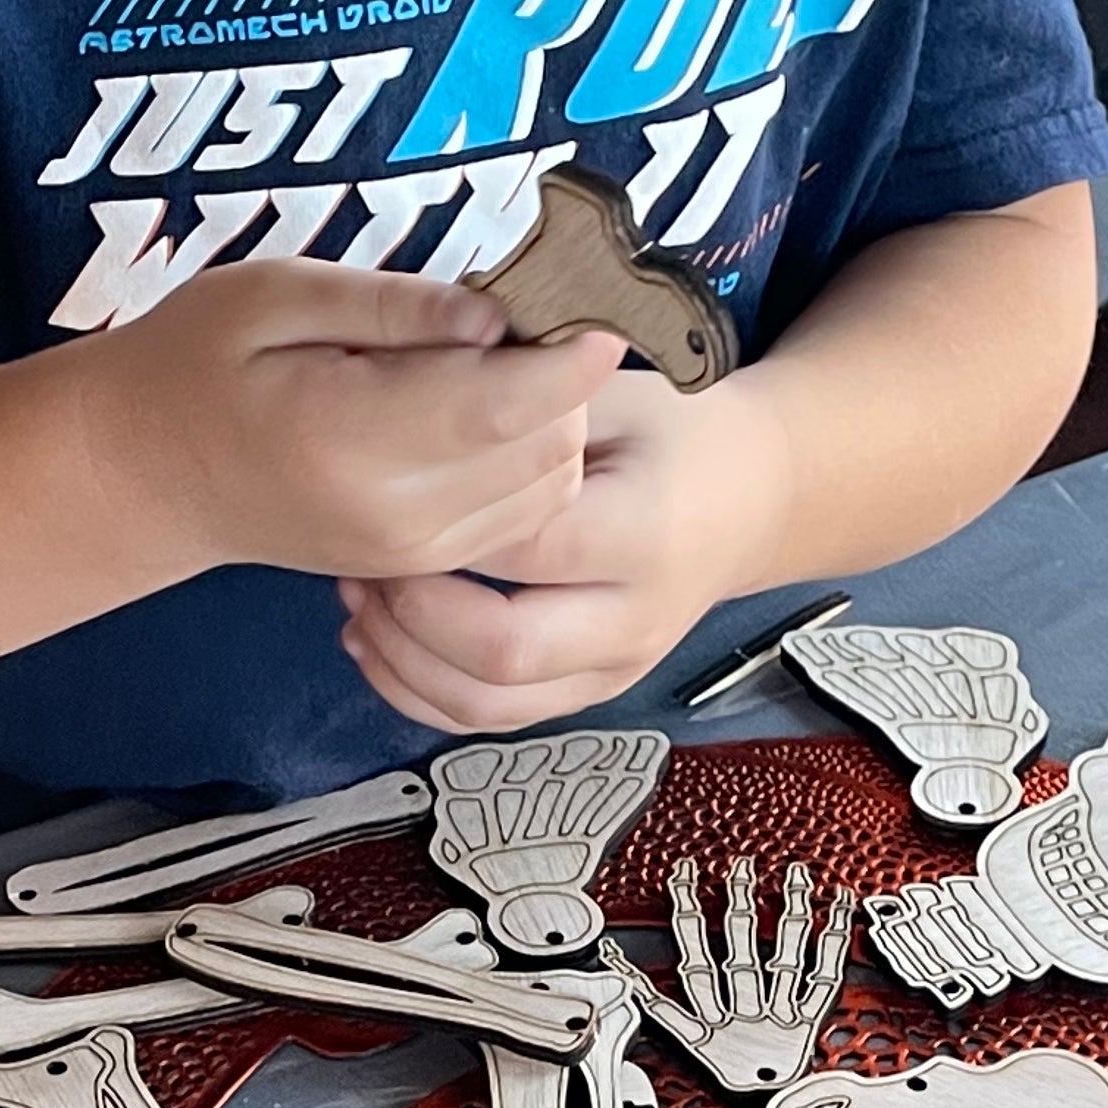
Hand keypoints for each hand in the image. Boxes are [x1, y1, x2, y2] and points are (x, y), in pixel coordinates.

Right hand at [78, 260, 621, 588]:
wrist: (150, 475)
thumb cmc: (198, 364)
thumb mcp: (274, 296)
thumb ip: (392, 306)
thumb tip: (496, 315)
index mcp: (349, 438)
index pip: (502, 404)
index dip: (570, 357)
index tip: (600, 307)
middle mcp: (393, 512)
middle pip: (545, 448)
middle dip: (562, 381)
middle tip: (523, 318)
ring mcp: (411, 552)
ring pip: (548, 489)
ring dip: (554, 423)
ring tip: (496, 364)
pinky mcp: (422, 565)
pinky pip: (522, 517)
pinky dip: (532, 462)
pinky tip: (487, 414)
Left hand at [338, 361, 797, 732]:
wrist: (749, 500)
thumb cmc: (672, 434)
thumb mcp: (616, 393)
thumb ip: (534, 403)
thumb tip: (432, 389)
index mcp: (646, 532)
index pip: (526, 547)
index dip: (444, 528)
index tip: (390, 490)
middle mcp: (636, 619)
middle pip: (505, 651)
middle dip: (411, 612)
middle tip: (362, 558)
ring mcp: (615, 668)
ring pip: (489, 703)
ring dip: (404, 661)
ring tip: (358, 599)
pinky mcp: (589, 693)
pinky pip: (492, 719)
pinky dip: (420, 692)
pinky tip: (378, 641)